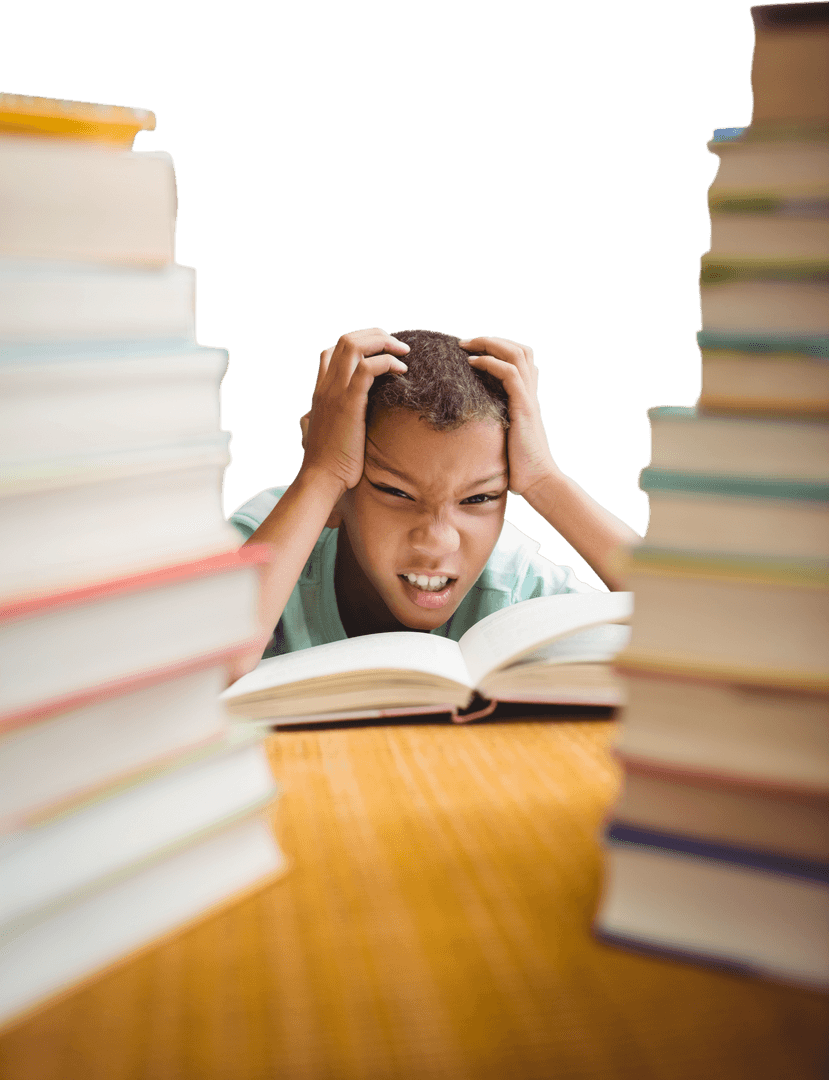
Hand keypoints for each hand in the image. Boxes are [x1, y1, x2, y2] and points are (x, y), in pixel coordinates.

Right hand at [298, 327, 409, 495]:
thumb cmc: (326, 461)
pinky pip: (369, 368)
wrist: (322, 477)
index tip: (381, 354)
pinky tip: (402, 371)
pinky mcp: (349, 402)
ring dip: (384, 342)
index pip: (332, 351)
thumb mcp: (318, 433)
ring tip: (404, 352)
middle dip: (376, 335)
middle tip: (398, 346)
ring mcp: (335, 391)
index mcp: (320, 390)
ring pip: (355, 346)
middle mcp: (325, 385)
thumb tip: (315, 420)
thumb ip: (317, 420)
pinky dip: (388, 362)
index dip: (358, 345)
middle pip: (347, 340)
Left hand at [458, 336, 558, 501]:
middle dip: (492, 341)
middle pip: (520, 350)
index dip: (500, 349)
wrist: (538, 481)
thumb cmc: (520, 467)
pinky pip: (510, 374)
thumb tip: (470, 433)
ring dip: (489, 344)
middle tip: (466, 343)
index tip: (474, 352)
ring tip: (467, 346)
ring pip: (516, 354)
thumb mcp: (504, 439)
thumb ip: (494, 427)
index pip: (522, 361)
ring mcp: (528, 399)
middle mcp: (530, 394)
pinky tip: (473, 363)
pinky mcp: (524, 408)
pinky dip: (490, 363)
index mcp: (527, 399)